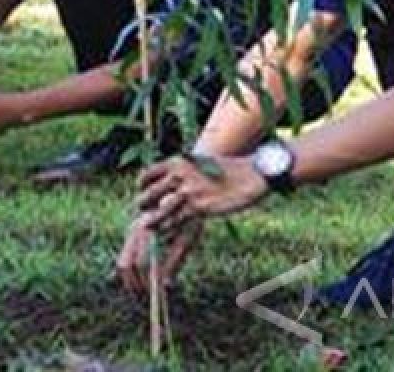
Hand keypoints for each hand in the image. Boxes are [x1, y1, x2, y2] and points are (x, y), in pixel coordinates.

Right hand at [117, 214, 201, 293]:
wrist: (183, 197)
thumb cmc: (187, 218)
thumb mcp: (186, 238)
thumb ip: (175, 261)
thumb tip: (166, 286)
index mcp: (149, 229)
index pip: (143, 263)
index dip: (148, 281)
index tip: (157, 295)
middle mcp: (135, 230)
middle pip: (127, 265)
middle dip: (136, 285)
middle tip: (147, 299)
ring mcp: (131, 232)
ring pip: (123, 263)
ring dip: (131, 282)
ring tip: (144, 294)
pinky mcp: (132, 236)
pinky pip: (125, 259)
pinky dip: (129, 275)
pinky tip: (138, 286)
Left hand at [137, 155, 268, 233]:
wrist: (251, 175)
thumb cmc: (228, 170)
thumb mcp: (200, 165)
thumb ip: (183, 174)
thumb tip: (169, 186)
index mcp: (178, 161)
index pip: (146, 175)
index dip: (142, 187)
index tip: (144, 195)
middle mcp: (179, 174)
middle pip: (148, 195)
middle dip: (144, 207)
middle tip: (146, 215)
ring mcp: (188, 191)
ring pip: (158, 211)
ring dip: (154, 221)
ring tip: (151, 227)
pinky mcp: (198, 207)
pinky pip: (175, 222)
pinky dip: (169, 229)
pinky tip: (168, 232)